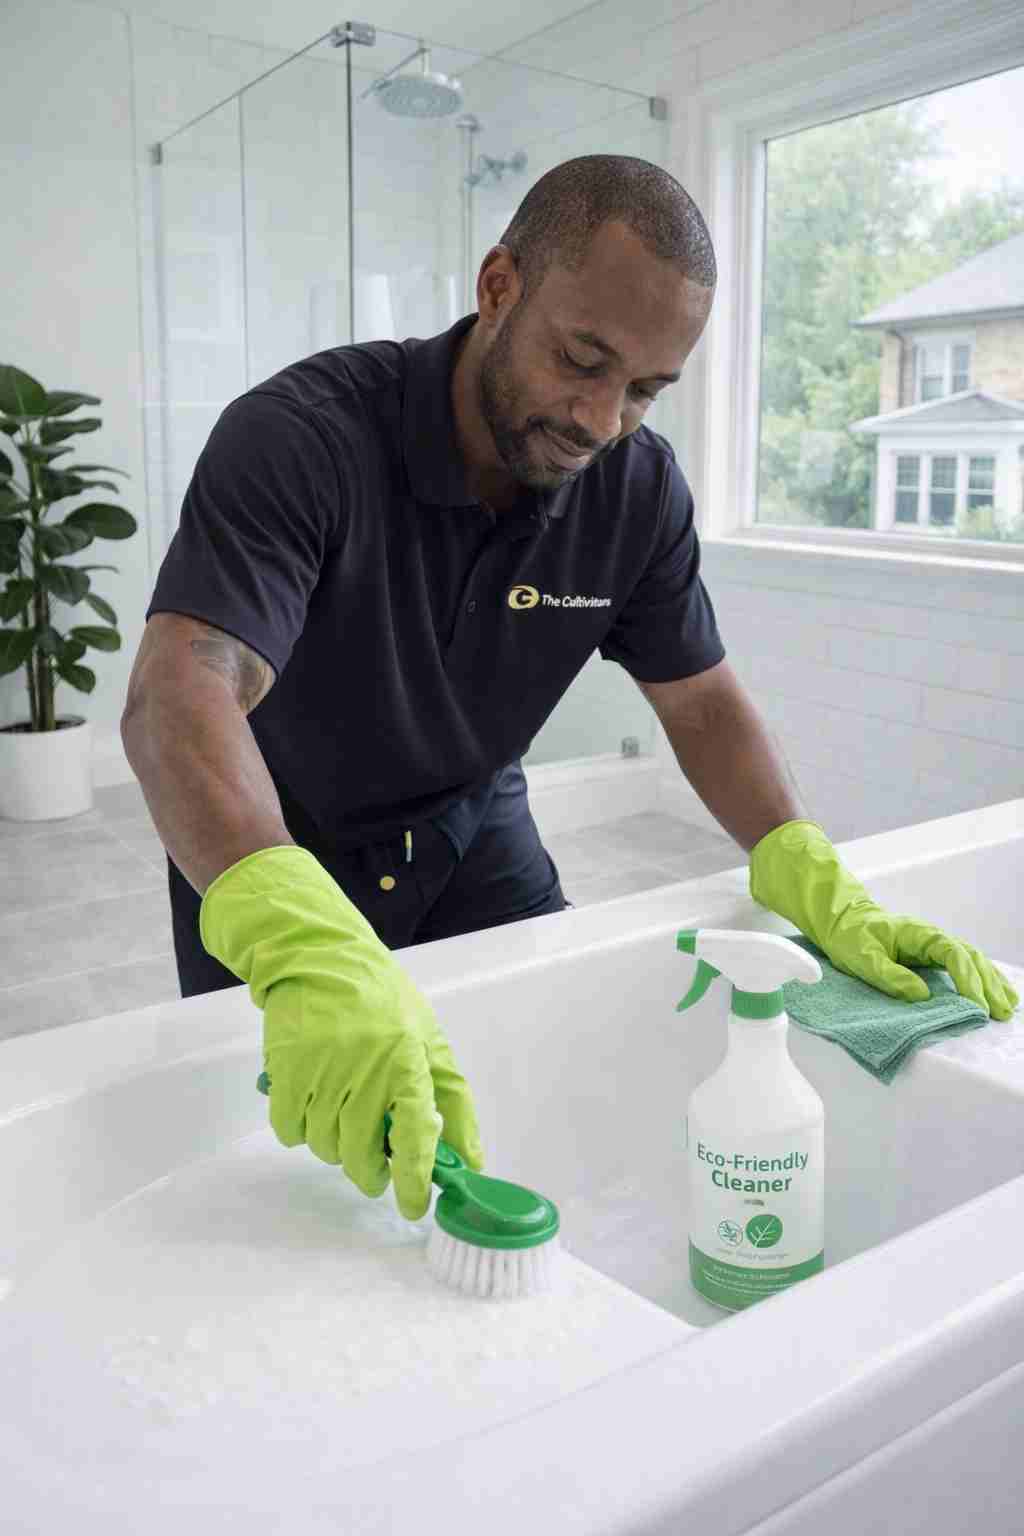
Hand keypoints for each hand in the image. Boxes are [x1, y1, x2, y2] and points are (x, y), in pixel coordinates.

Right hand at [199, 845, 484, 1218]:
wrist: (318, 958)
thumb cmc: (380, 999)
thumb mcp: (428, 1039)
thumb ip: (453, 1100)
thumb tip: (469, 1159)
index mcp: (408, 1060)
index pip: (417, 1137)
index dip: (416, 1182)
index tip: (415, 1207)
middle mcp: (367, 1069)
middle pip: (364, 1156)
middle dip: (372, 1172)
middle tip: (376, 1165)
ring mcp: (323, 1071)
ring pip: (326, 1148)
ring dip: (335, 1146)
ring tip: (343, 1117)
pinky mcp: (286, 1071)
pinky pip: (289, 1131)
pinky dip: (300, 1129)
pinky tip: (312, 1104)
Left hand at [749, 821, 1018, 1019]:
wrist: (840, 920)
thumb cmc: (849, 936)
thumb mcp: (862, 957)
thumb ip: (890, 975)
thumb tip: (921, 995)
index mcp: (918, 934)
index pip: (953, 954)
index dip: (968, 980)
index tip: (976, 1004)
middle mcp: (931, 938)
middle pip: (971, 958)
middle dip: (988, 985)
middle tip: (1001, 1013)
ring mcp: (933, 946)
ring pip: (972, 961)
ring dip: (991, 982)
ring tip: (1008, 1007)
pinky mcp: (930, 956)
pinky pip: (963, 965)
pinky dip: (981, 979)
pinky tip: (994, 993)